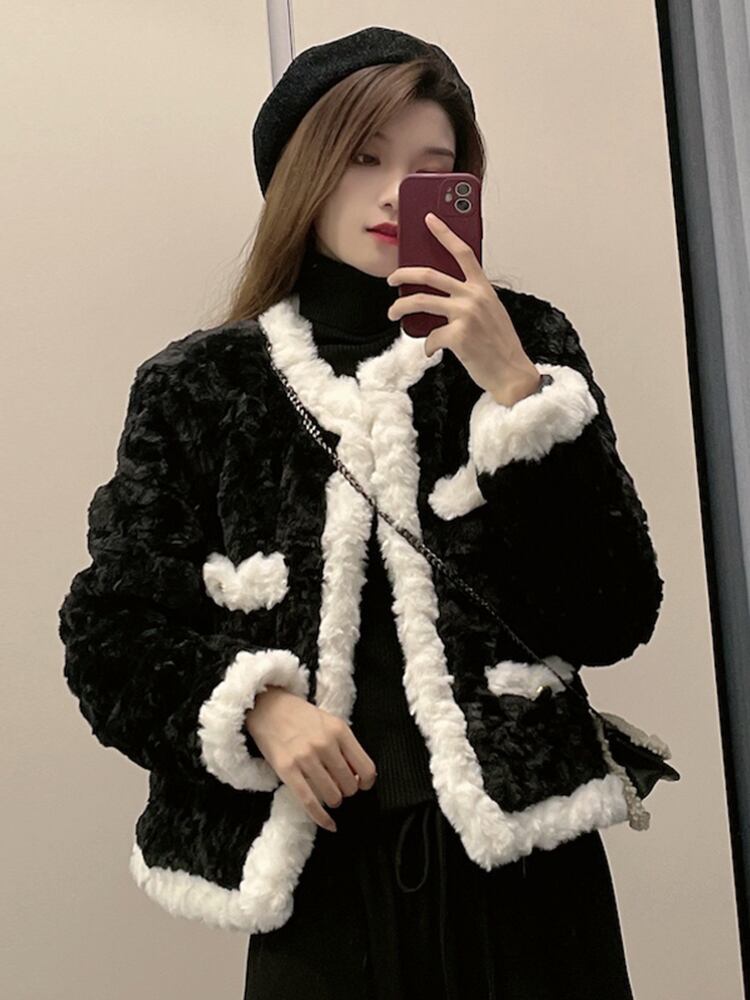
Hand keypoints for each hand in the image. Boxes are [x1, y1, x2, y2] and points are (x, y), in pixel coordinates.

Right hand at [245, 687, 376, 832]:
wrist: (268, 707)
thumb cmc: (300, 716)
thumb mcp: (330, 722)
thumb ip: (345, 745)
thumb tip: (359, 776)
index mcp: (340, 731)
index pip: (366, 768)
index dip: (366, 782)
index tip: (361, 784)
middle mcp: (325, 744)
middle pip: (349, 785)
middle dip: (347, 791)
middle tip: (339, 787)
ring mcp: (305, 758)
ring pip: (332, 796)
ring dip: (334, 801)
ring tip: (329, 795)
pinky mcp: (287, 770)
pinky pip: (309, 802)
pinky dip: (321, 818)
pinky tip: (330, 825)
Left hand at [386, 213, 541, 404]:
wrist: (512, 373)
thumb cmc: (500, 346)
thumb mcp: (490, 313)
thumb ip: (470, 300)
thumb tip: (441, 298)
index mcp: (483, 288)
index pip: (462, 252)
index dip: (444, 233)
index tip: (429, 220)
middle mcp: (473, 296)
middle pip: (429, 275)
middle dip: (403, 274)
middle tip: (391, 279)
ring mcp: (465, 314)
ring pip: (420, 301)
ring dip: (400, 307)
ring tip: (392, 312)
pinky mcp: (457, 335)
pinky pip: (429, 337)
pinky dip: (427, 346)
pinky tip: (433, 350)